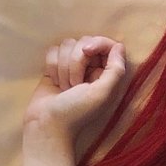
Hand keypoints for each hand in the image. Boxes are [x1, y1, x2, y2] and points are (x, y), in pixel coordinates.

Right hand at [23, 36, 127, 150]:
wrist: (46, 124)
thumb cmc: (76, 112)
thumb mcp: (102, 93)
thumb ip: (115, 69)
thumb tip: (119, 46)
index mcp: (107, 74)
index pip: (107, 44)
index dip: (96, 43)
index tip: (86, 51)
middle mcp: (91, 68)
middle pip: (84, 42)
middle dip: (76, 61)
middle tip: (75, 84)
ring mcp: (72, 67)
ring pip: (67, 45)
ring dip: (63, 67)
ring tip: (64, 87)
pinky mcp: (54, 68)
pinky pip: (52, 51)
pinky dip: (51, 66)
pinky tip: (54, 82)